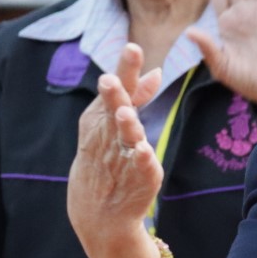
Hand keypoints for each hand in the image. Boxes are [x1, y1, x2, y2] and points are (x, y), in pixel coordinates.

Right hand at [68, 43, 167, 257]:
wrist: (99, 209)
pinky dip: (142, 158)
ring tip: (126, 112)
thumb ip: (138, 97)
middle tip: (110, 79)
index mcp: (106, 116)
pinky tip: (145, 151)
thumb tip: (157, 72)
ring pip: (125, 136)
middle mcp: (111, 133)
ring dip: (126, 124)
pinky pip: (140, 165)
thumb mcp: (117, 124)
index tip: (133, 48)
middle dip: (115, 93)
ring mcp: (122, 155)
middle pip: (115, 109)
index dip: (126, 70)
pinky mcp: (139, 176)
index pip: (118, 89)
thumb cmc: (108, 156)